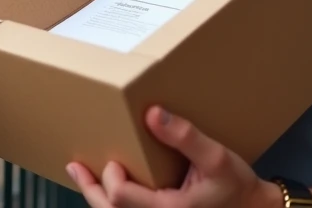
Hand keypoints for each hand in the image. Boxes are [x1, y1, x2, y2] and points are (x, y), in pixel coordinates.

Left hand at [66, 107, 280, 207]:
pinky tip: (107, 190)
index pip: (120, 197)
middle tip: (76, 166)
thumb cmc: (236, 187)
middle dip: (90, 189)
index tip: (112, 157)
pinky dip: (113, 204)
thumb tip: (152, 113)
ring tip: (82, 175)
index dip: (109, 176)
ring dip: (97, 197)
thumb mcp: (217, 158)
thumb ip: (185, 137)